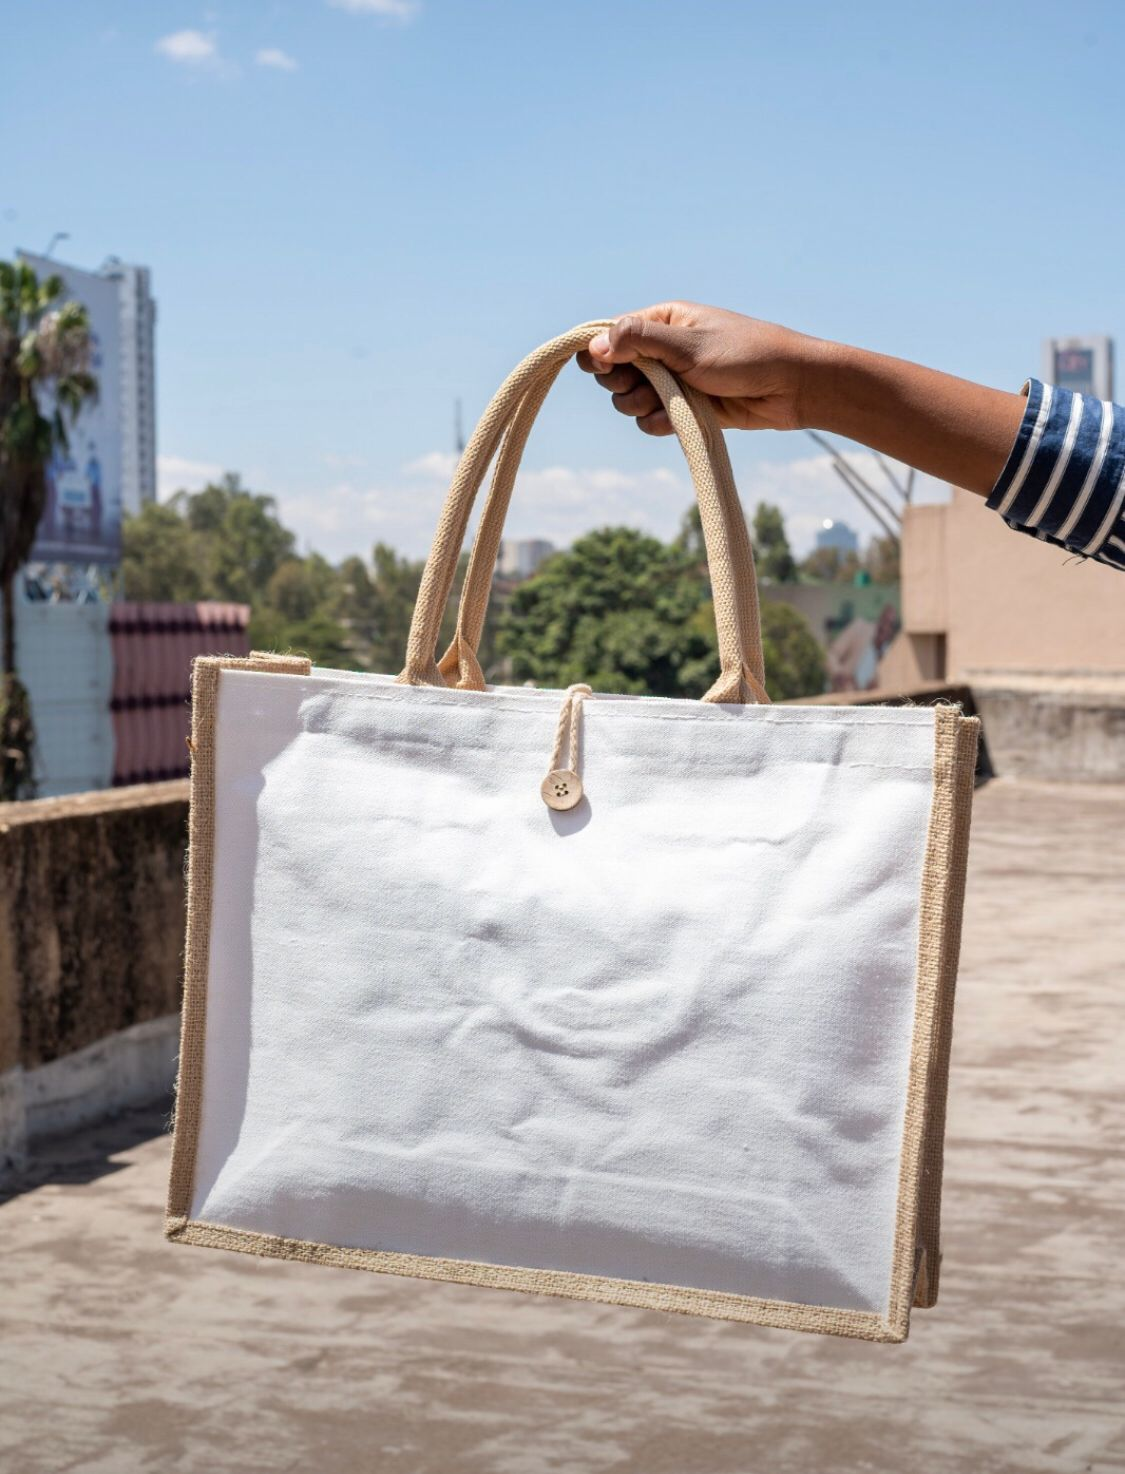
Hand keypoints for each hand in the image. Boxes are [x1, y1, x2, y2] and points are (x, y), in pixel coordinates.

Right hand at [576, 301, 828, 436]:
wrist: (789, 388)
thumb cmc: (745, 354)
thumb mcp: (688, 344)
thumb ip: (640, 341)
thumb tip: (594, 344)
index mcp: (661, 322)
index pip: (610, 335)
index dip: (600, 353)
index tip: (604, 366)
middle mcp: (661, 350)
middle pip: (613, 371)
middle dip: (622, 383)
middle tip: (644, 385)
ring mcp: (671, 381)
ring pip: (629, 400)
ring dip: (639, 405)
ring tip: (668, 404)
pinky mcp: (682, 409)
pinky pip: (650, 421)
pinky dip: (658, 423)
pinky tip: (677, 421)